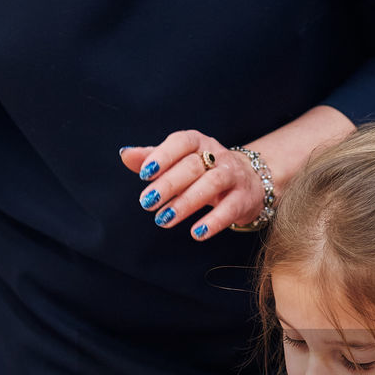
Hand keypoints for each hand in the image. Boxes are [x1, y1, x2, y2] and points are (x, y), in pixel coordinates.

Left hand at [120, 132, 265, 239]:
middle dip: (168, 184)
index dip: (163, 156)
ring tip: (164, 220)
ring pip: (211, 184)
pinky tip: (196, 233)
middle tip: (146, 202)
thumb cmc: (204, 170)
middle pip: (192, 166)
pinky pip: (230, 209)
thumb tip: (125, 154)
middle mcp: (217, 155)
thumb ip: (152, 158)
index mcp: (197, 142)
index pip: (181, 142)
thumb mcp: (179, 161)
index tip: (144, 174)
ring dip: (185, 203)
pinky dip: (213, 221)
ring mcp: (233, 176)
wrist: (248, 180)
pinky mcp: (244, 198)